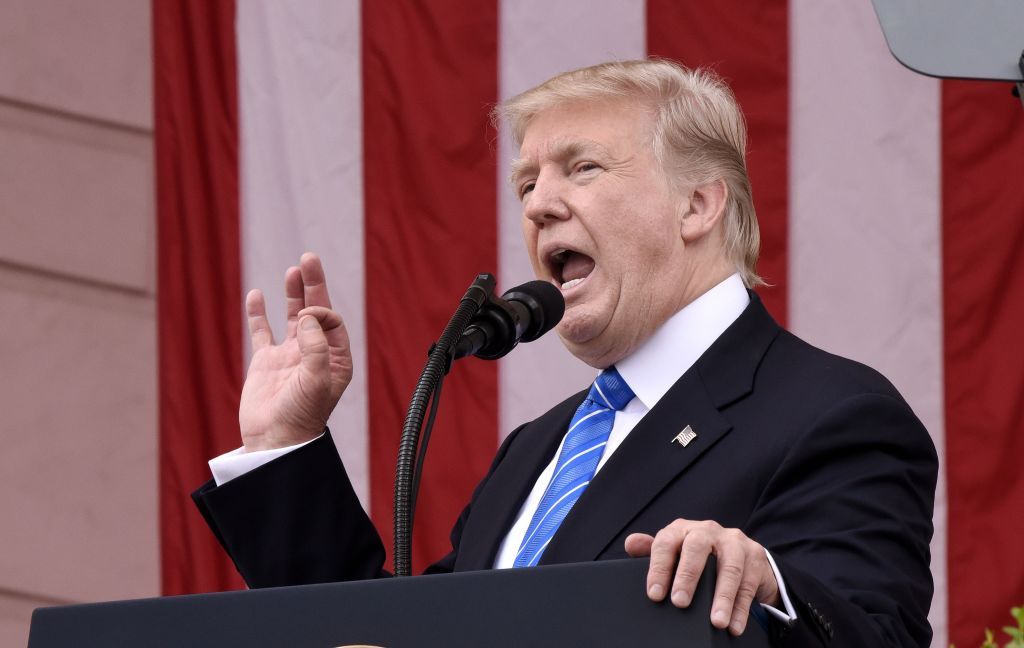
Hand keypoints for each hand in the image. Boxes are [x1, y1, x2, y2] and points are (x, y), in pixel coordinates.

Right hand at [238, 252, 352, 451]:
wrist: (274, 440)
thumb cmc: (302, 415)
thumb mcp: (317, 380)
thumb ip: (316, 346)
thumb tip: (306, 316)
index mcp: (335, 359)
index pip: (332, 321)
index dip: (320, 311)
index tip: (306, 316)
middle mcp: (314, 354)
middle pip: (316, 311)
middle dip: (313, 285)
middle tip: (309, 258)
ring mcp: (289, 356)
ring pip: (292, 317)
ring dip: (293, 294)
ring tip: (294, 270)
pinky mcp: (265, 362)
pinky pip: (262, 332)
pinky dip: (258, 313)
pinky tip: (256, 295)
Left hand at [625, 519, 779, 635]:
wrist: (742, 554)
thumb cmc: (699, 557)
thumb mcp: (676, 552)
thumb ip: (653, 551)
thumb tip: (631, 544)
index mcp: (683, 530)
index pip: (666, 543)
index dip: (658, 568)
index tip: (654, 594)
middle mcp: (708, 531)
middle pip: (697, 548)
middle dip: (688, 576)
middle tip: (680, 603)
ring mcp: (734, 542)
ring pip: (729, 567)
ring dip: (723, 597)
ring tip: (716, 622)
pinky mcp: (755, 556)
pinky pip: (748, 583)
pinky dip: (741, 608)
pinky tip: (734, 625)